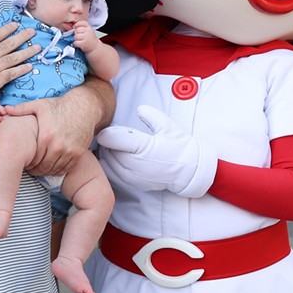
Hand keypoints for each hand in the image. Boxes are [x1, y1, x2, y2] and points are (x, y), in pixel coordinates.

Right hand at [0, 22, 38, 103]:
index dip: (7, 29)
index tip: (16, 24)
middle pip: (9, 44)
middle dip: (22, 37)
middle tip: (33, 32)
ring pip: (14, 57)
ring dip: (27, 52)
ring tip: (37, 47)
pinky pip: (13, 73)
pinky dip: (22, 69)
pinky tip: (30, 66)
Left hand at [4, 87, 99, 175]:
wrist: (83, 106)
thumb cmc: (59, 105)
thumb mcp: (39, 105)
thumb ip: (21, 109)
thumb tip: (4, 110)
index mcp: (45, 136)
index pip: (33, 159)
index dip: (28, 163)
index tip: (25, 162)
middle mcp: (58, 146)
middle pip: (43, 167)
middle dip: (36, 169)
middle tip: (31, 168)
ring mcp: (69, 151)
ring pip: (54, 169)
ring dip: (46, 171)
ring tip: (41, 167)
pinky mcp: (78, 153)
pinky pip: (66, 168)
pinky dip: (59, 170)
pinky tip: (53, 166)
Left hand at [72, 21, 99, 52]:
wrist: (95, 47)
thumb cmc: (90, 38)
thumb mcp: (88, 30)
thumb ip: (82, 27)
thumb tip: (73, 27)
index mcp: (89, 27)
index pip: (81, 22)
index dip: (76, 25)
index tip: (75, 27)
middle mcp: (88, 31)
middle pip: (77, 30)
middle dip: (76, 33)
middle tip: (78, 36)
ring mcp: (86, 38)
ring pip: (76, 36)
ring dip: (75, 39)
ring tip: (79, 40)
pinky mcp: (84, 44)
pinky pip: (76, 42)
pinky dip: (75, 44)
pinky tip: (78, 44)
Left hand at [95, 105, 215, 197]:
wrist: (188, 170)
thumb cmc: (178, 146)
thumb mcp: (167, 126)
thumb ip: (151, 116)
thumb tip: (139, 109)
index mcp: (143, 146)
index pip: (113, 139)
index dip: (105, 133)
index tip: (104, 130)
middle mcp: (136, 163)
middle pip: (108, 151)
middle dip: (106, 143)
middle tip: (108, 136)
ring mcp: (133, 176)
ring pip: (108, 164)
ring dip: (107, 155)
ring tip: (112, 147)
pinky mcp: (132, 184)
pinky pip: (112, 175)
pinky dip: (109, 166)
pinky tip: (114, 159)